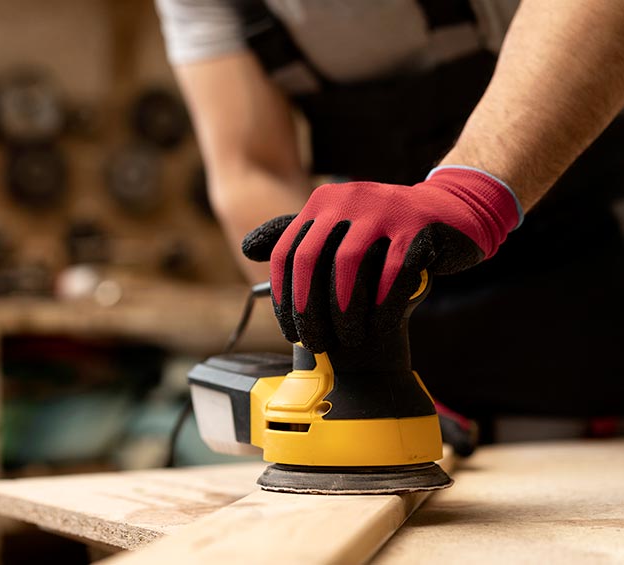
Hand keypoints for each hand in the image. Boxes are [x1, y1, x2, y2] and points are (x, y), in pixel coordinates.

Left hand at [242, 166, 520, 351]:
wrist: (455, 211)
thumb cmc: (387, 230)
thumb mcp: (340, 226)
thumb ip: (297, 236)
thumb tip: (247, 249)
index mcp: (322, 202)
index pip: (287, 253)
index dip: (284, 297)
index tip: (290, 332)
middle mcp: (347, 200)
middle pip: (311, 260)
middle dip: (308, 309)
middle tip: (315, 343)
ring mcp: (383, 209)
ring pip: (349, 266)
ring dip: (344, 310)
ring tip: (348, 339)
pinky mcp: (417, 226)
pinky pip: (393, 270)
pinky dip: (382, 303)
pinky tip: (379, 325)